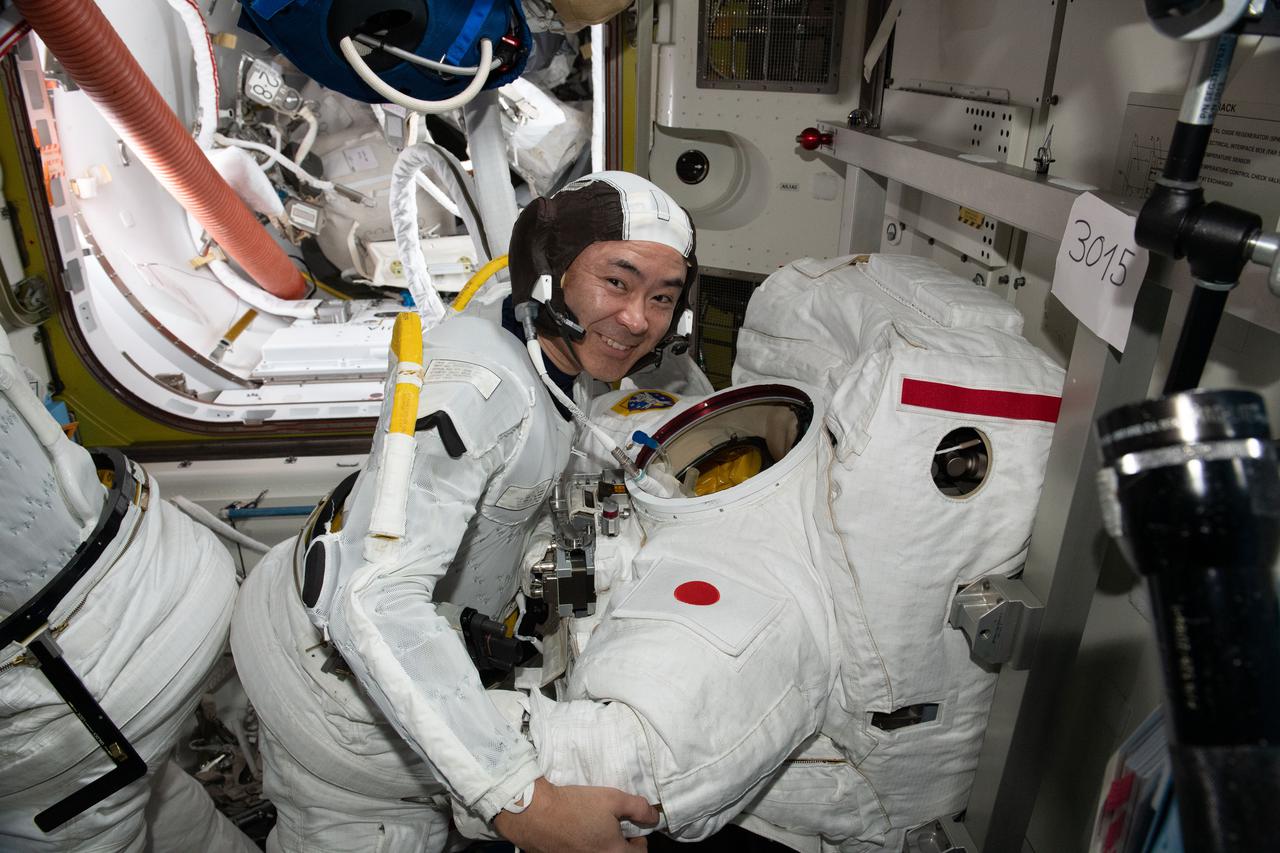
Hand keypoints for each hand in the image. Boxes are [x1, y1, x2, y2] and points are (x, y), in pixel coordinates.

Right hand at [493, 776, 658, 852]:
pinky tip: (577, 832)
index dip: (639, 841)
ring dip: (602, 846)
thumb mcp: (613, 798)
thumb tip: (654, 816)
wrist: (535, 813)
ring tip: (594, 828)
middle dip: (621, 845)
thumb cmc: (576, 805)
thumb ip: (638, 808)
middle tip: (613, 827)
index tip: (631, 828)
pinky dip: (585, 847)